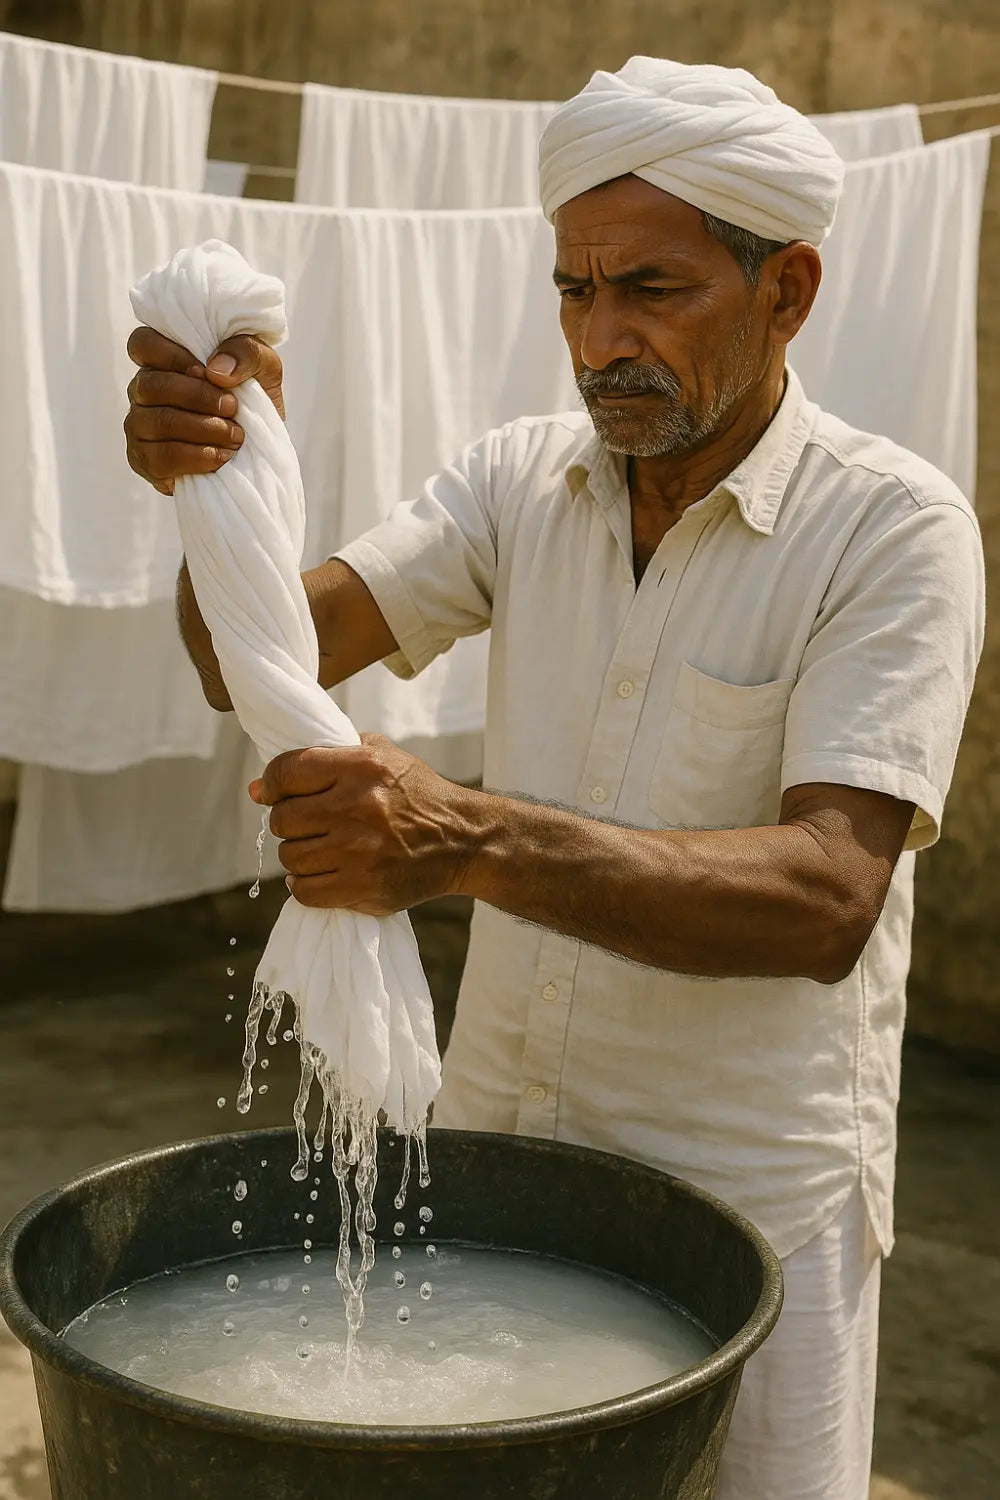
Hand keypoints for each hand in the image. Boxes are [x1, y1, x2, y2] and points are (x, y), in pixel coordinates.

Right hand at [124, 327, 284, 494]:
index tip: (206, 372)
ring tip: (235, 436)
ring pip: (156, 422)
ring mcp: (139, 426)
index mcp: (163, 360)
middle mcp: (143, 390)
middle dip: (196, 397)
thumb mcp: (263, 366)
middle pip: (150, 386)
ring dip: (202, 429)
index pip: (142, 343)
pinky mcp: (147, 461)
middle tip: (232, 408)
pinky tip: (220, 457)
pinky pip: (160, 458)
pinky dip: (195, 458)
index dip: (170, 356)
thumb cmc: (254, 398)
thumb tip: (216, 370)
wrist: (262, 447)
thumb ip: (245, 353)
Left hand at [249, 735, 478, 914]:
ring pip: (290, 856)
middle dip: (287, 820)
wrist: (461, 840)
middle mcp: (356, 808)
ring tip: (316, 848)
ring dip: (297, 853)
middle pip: (283, 818)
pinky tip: (317, 873)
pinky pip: (305, 891)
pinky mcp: (363, 888)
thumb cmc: (417, 793)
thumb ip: (328, 755)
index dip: (272, 782)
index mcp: (360, 768)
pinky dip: (304, 884)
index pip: (287, 772)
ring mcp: (358, 852)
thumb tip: (260, 787)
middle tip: (305, 823)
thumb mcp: (384, 755)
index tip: (272, 792)